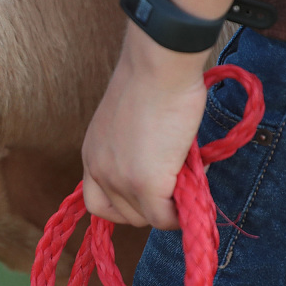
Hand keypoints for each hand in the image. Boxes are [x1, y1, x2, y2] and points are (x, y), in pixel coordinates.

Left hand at [82, 26, 208, 229]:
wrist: (159, 67)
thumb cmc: (152, 80)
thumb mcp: (131, 123)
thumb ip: (138, 151)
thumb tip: (169, 173)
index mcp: (92, 153)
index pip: (98, 202)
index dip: (126, 204)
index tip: (148, 194)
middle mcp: (98, 170)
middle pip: (123, 215)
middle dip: (151, 206)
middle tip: (177, 182)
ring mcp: (120, 180)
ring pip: (146, 219)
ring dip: (169, 207)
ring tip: (188, 176)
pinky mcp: (145, 184)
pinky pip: (165, 218)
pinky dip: (181, 214)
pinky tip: (193, 190)